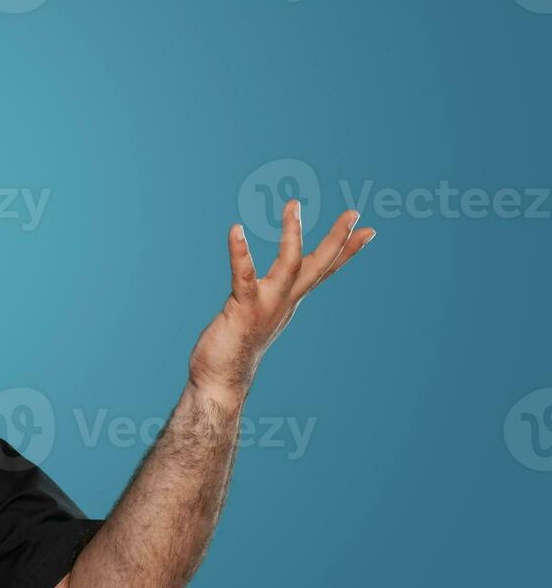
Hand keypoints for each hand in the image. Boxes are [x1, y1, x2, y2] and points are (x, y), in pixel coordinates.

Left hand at [188, 201, 374, 404]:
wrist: (220, 382)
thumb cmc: (233, 348)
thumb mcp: (257, 317)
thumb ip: (263, 300)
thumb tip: (263, 291)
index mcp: (288, 301)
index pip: (322, 271)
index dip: (345, 251)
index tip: (369, 231)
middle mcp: (283, 302)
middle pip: (318, 266)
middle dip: (338, 240)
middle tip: (355, 212)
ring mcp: (267, 305)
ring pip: (289, 264)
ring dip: (293, 234)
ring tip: (294, 205)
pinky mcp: (244, 308)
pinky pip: (244, 275)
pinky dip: (240, 252)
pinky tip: (236, 230)